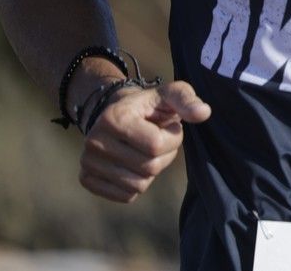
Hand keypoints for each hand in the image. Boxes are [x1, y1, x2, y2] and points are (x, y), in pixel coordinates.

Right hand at [78, 81, 210, 202]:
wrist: (119, 114)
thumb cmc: (151, 105)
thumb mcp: (170, 94)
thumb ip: (187, 100)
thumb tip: (204, 112)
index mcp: (114, 118)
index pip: (156, 145)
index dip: (173, 138)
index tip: (169, 127)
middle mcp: (94, 141)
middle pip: (148, 167)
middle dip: (164, 156)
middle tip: (158, 140)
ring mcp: (87, 162)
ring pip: (138, 185)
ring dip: (152, 171)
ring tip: (146, 151)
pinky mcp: (87, 179)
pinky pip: (125, 195)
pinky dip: (137, 184)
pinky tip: (134, 164)